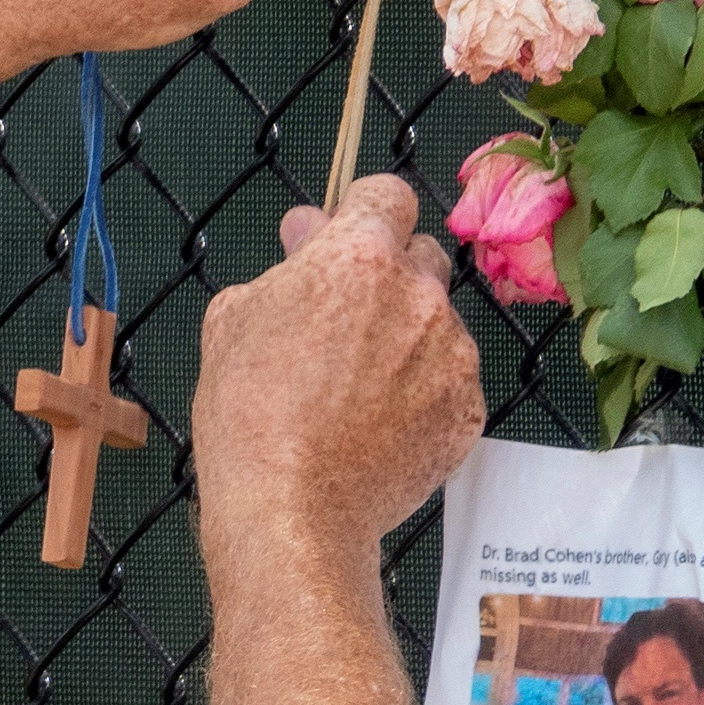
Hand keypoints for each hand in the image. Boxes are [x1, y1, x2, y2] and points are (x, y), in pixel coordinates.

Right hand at [193, 175, 481, 547]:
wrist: (292, 510)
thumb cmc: (248, 416)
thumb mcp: (233, 323)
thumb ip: (282, 264)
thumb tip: (307, 230)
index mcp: (357, 258)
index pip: (385, 194)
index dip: (362, 214)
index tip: (344, 240)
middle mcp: (419, 293)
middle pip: (421, 254)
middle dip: (389, 276)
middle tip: (344, 323)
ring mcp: (453, 352)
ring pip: (437, 323)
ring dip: (406, 339)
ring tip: (355, 391)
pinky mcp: (470, 408)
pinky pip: (451, 382)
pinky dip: (422, 394)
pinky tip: (378, 425)